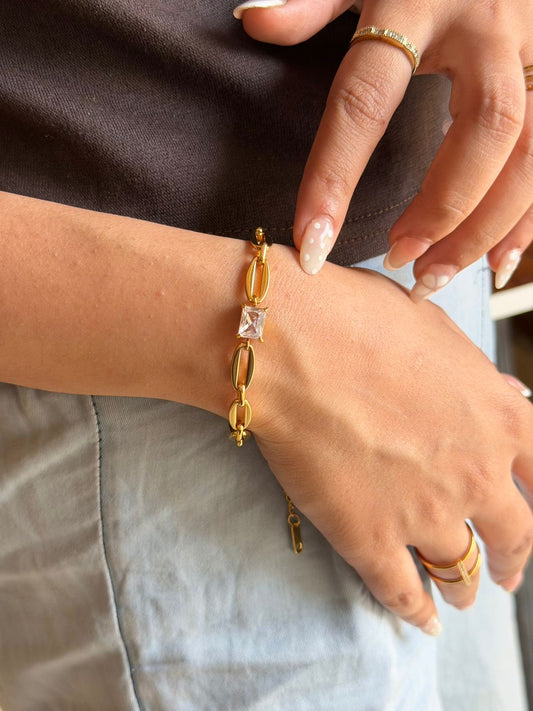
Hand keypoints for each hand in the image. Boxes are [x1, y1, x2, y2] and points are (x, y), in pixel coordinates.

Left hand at [234, 0, 532, 298]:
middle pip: (485, 129)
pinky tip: (497, 258)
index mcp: (418, 0)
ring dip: (489, 224)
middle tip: (400, 259)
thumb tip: (254, 21)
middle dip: (444, 207)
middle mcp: (489, 26)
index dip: (335, 178)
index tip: (311, 243)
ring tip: (436, 274)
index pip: (366, 101)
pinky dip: (529, 214)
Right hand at [251, 252, 532, 633]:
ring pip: (460, 570)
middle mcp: (476, 474)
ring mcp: (426, 513)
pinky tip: (421, 620)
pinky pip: (402, 592)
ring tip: (458, 594)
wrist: (295, 347)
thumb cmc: (360, 321)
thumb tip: (492, 395)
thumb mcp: (438, 332)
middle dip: (511, 560)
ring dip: (463, 587)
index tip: (526, 521)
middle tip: (503, 572)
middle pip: (513, 536)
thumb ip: (474, 378)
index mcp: (500, 420)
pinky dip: (415, 612)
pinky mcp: (370, 539)